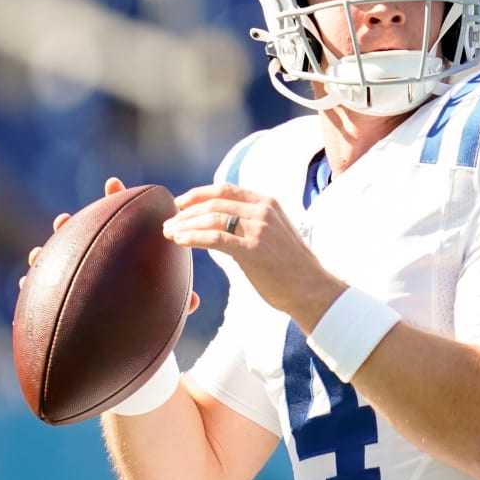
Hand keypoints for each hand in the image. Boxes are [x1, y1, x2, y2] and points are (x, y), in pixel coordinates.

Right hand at [19, 177, 199, 314]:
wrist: (125, 348)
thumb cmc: (147, 319)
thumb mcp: (163, 308)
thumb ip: (177, 301)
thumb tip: (194, 301)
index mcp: (124, 255)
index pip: (119, 220)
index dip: (116, 199)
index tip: (113, 183)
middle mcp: (97, 262)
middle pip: (82, 235)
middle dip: (72, 225)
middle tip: (65, 219)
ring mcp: (76, 277)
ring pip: (56, 259)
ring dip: (46, 253)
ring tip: (39, 251)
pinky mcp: (59, 299)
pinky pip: (40, 288)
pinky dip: (32, 283)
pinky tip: (25, 281)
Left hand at [164, 182, 343, 326]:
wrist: (312, 289)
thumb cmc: (292, 268)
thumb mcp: (275, 233)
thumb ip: (253, 224)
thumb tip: (224, 227)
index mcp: (268, 204)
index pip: (226, 189)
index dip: (199, 194)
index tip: (180, 203)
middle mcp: (263, 211)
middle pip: (214, 202)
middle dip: (186, 211)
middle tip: (168, 222)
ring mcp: (259, 228)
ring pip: (212, 217)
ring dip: (185, 224)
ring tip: (169, 233)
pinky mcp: (252, 249)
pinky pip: (215, 238)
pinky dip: (192, 237)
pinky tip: (179, 241)